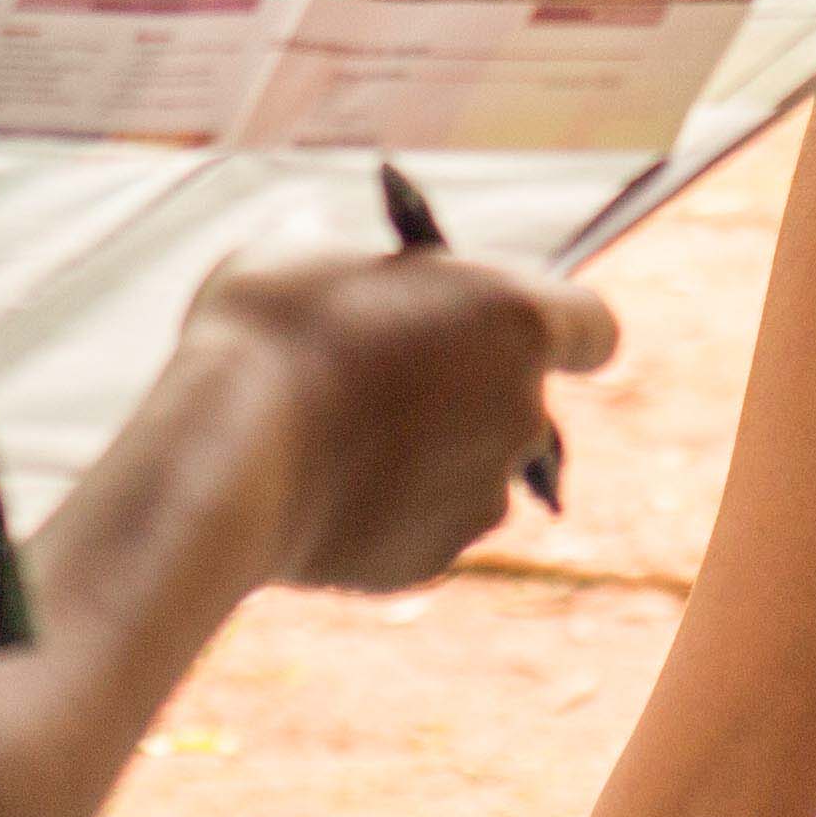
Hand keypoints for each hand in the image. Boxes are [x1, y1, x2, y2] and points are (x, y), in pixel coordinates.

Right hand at [170, 247, 616, 591]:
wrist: (222, 459)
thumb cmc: (267, 331)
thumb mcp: (314, 256)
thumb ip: (374, 277)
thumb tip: (366, 288)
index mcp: (515, 317)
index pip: (593, 327)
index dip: (557, 328)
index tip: (511, 327)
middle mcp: (521, 412)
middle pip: (521, 399)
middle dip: (469, 388)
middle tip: (388, 372)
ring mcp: (483, 495)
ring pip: (474, 467)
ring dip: (429, 453)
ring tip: (338, 436)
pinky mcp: (433, 560)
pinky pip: (424, 525)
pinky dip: (388, 510)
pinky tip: (321, 489)